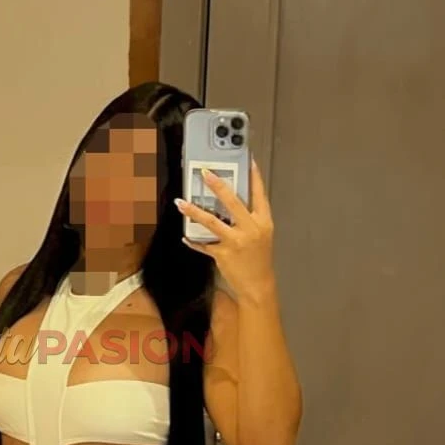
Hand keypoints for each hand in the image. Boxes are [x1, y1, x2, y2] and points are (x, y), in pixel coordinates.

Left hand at [175, 158, 275, 303]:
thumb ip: (249, 219)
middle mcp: (250, 229)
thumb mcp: (261, 235)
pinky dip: (193, 241)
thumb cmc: (259, 259)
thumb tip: (230, 204)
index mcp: (263, 222)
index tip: (247, 160)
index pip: (260, 194)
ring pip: (211, 221)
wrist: (258, 284)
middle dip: (217, 185)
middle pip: (232, 202)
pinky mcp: (223, 254)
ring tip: (180, 203)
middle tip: (205, 173)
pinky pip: (203, 244)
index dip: (254, 177)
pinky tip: (186, 237)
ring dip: (193, 211)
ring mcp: (236, 241)